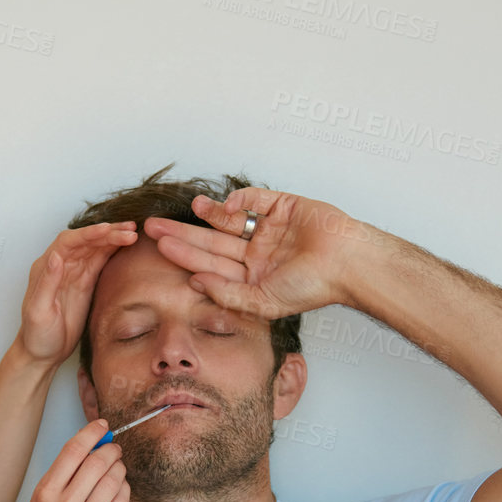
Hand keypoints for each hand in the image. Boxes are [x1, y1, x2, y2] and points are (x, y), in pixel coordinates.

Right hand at [4, 422, 129, 501]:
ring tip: (117, 470)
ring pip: (113, 481)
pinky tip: (119, 490)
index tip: (102, 425)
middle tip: (115, 449)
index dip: (91, 432)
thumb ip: (64, 475)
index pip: (73, 450)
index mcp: (45, 492)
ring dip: (120, 469)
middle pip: (97, 463)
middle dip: (111, 450)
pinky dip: (124, 490)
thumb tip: (92, 444)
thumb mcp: (41, 500)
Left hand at [16, 222, 138, 364]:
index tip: (107, 230)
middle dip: (107, 233)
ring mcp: (74, 272)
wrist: (42, 352)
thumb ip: (47, 282)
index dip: (88, 234)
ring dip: (113, 238)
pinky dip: (113, 251)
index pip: (68, 242)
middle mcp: (60, 265)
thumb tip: (56, 256)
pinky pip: (100, 260)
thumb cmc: (36, 335)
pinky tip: (127, 245)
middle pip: (85, 240)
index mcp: (46, 267)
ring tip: (133, 233)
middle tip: (130, 230)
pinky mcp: (86, 281)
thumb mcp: (39, 311)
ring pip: (95, 248)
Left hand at [142, 188, 377, 320]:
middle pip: (212, 241)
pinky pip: (254, 199)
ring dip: (206, 214)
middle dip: (183, 234)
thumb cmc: (313, 287)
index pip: (211, 265)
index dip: (185, 256)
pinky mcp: (282, 206)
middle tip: (153, 227)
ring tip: (185, 210)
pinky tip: (221, 206)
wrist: (348, 264)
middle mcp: (257, 253)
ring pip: (228, 219)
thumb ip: (228, 295)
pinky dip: (237, 200)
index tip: (159, 248)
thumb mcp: (264, 302)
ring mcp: (269, 228)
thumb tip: (194, 283)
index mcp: (253, 277)